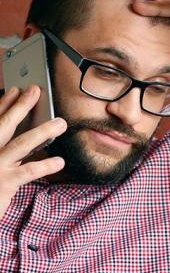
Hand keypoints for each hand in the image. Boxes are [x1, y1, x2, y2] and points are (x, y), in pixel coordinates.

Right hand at [0, 86, 65, 220]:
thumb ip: (4, 149)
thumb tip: (20, 134)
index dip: (4, 104)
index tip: (16, 89)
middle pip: (4, 125)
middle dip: (20, 106)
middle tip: (35, 90)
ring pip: (20, 144)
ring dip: (42, 132)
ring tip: (61, 123)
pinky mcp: (4, 183)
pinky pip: (28, 171)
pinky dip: (45, 165)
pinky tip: (60, 161)